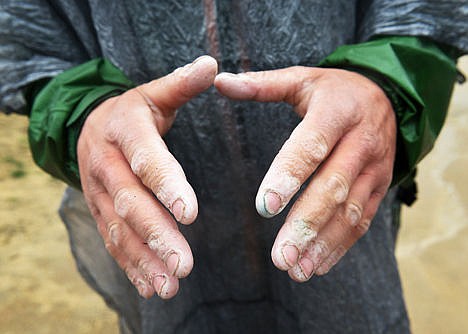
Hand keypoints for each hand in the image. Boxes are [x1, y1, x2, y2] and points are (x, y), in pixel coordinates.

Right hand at [77, 56, 217, 297]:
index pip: (146, 161)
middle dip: (157, 235)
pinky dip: (131, 266)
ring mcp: (99, 193)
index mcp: (124, 132)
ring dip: (144, 260)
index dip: (167, 186)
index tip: (191, 214)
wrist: (88, 127)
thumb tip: (212, 65)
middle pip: (131, 204)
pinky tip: (151, 286)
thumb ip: (181, 84)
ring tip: (170, 286)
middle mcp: (106, 165)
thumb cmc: (132, 112)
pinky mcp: (99, 211)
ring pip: (119, 230)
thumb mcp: (152, 93)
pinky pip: (112, 241)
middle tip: (184, 264)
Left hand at [215, 67, 395, 280]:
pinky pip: (363, 221)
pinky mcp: (381, 186)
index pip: (311, 146)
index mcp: (336, 112)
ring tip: (295, 269)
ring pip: (350, 212)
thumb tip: (220, 81)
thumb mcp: (302, 78)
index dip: (289, 176)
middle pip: (333, 188)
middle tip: (279, 256)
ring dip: (322, 244)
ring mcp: (375, 168)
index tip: (264, 207)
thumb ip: (262, 84)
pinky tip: (316, 265)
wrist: (389, 96)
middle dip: (306, 224)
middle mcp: (361, 143)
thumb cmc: (335, 91)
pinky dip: (340, 246)